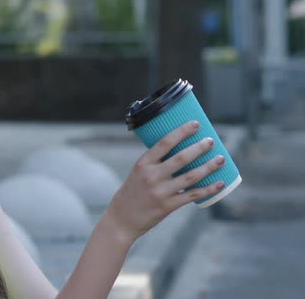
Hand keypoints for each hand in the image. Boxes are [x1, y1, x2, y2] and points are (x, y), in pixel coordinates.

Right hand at [106, 120, 225, 242]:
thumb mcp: (138, 173)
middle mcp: (152, 176)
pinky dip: (208, 189)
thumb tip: (183, 153)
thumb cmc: (132, 193)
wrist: (122, 219)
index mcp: (143, 164)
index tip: (196, 124)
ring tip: (221, 159)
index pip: (165, 142)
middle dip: (199, 147)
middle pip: (181, 158)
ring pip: (191, 176)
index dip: (182, 132)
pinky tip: (220, 183)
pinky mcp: (168, 206)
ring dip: (209, 166)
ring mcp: (160, 191)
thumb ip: (156, 164)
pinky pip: (192, 195)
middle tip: (211, 141)